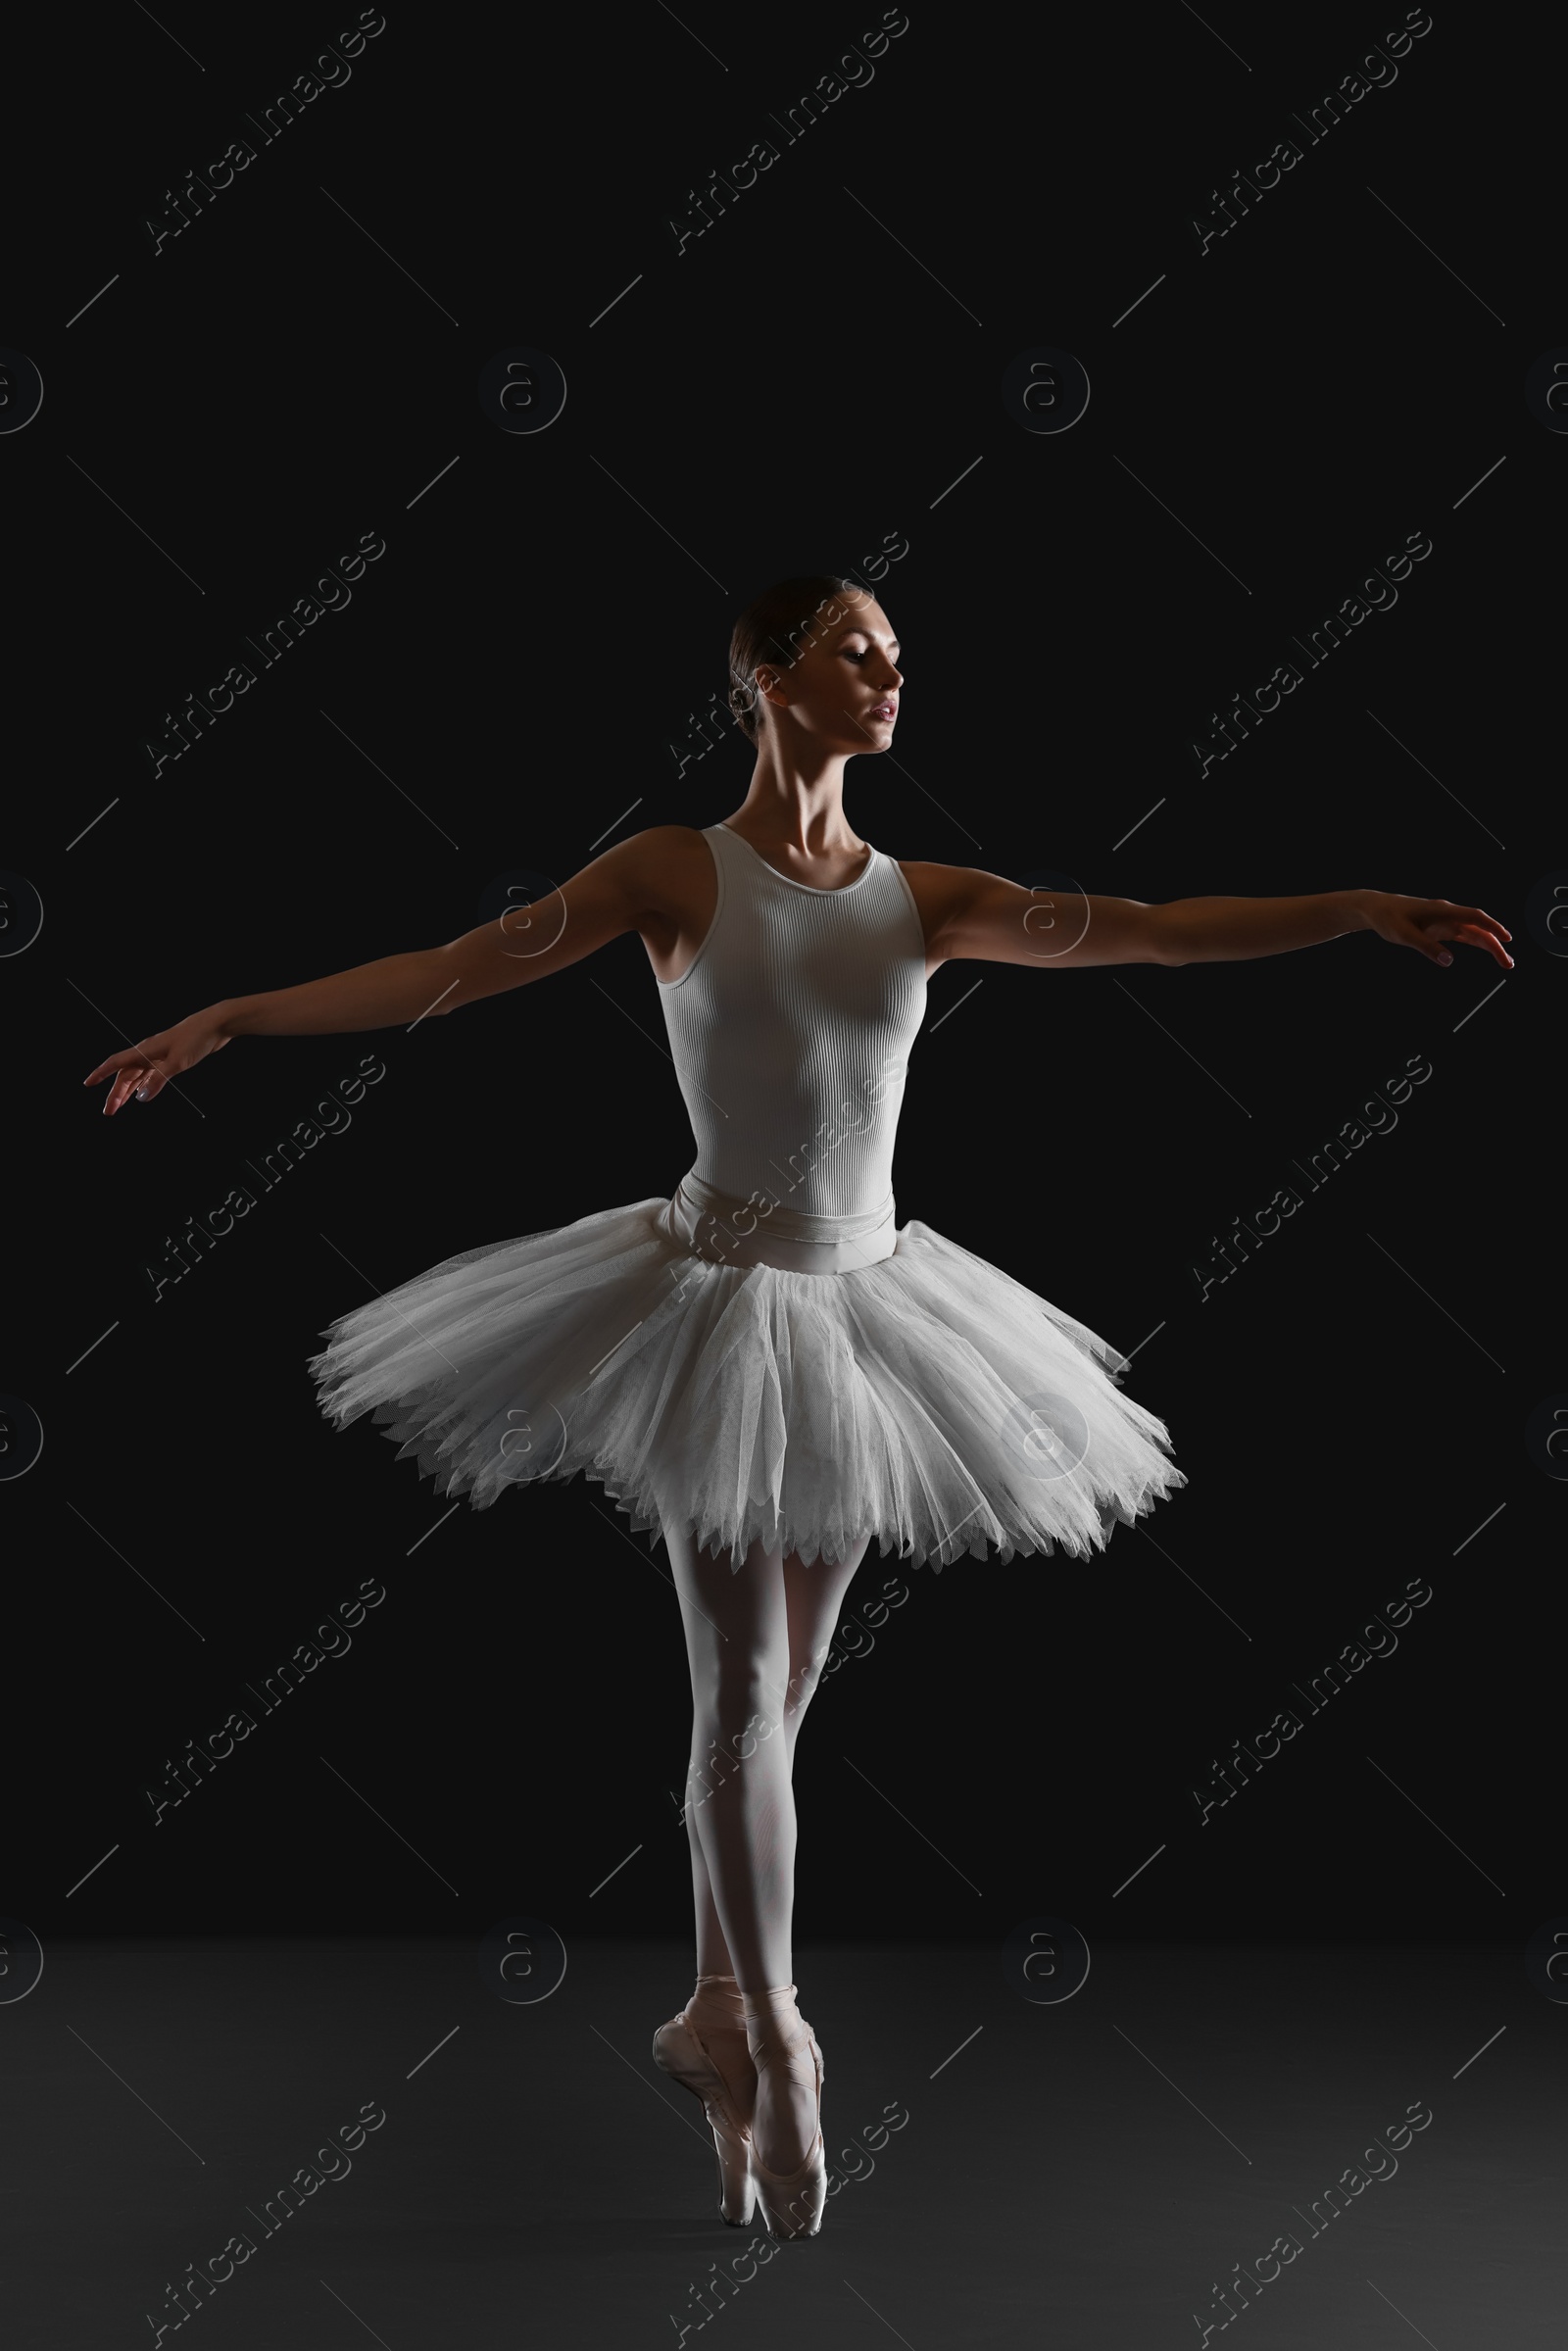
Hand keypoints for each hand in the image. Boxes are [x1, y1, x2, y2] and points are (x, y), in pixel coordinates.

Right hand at [83, 1008, 232, 1115]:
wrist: (215, 1025)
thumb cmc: (195, 1039)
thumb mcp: (177, 1062)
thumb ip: (158, 1080)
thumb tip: (141, 1098)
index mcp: (144, 1050)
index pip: (116, 1063)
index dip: (101, 1073)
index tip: (87, 1084)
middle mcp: (147, 1052)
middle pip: (125, 1074)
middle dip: (115, 1093)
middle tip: (109, 1112)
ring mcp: (158, 1055)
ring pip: (136, 1075)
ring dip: (127, 1091)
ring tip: (119, 1106)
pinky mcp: (169, 1058)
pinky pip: (148, 1074)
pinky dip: (142, 1084)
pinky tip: (140, 1094)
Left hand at [1359, 891, 1512, 970]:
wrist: (1376, 909)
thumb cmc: (1388, 919)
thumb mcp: (1404, 935)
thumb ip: (1426, 947)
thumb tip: (1449, 961)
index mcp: (1442, 911)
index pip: (1475, 917)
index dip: (1493, 927)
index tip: (1507, 939)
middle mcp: (1448, 914)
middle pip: (1479, 928)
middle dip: (1496, 945)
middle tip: (1508, 964)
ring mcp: (1445, 920)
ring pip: (1474, 932)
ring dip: (1489, 945)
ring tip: (1504, 962)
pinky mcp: (1440, 927)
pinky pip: (1464, 935)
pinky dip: (1477, 942)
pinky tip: (1487, 951)